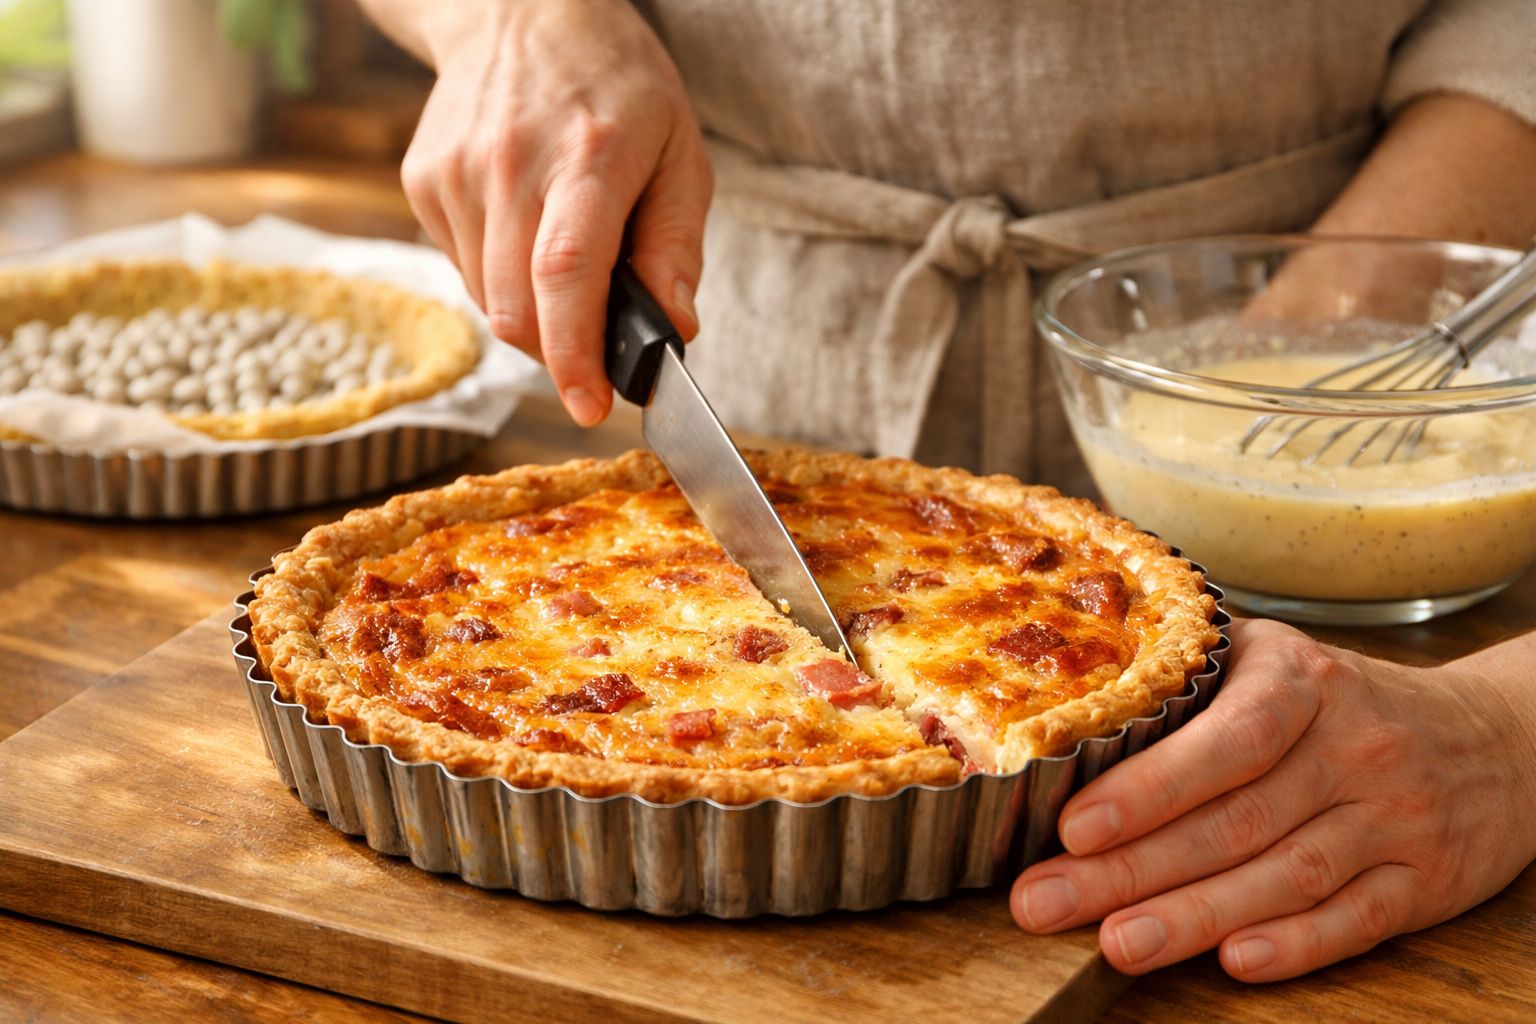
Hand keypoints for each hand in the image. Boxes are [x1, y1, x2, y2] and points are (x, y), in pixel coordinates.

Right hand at [398, 0, 712, 424]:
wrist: (520, 10)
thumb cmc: (617, 86)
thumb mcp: (681, 153)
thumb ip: (678, 246)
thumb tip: (674, 330)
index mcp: (589, 156)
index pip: (565, 275)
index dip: (575, 354)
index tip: (591, 406)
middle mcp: (511, 164)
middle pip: (517, 308)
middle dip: (559, 353)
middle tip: (594, 348)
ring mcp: (456, 174)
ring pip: (487, 302)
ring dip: (532, 316)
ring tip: (564, 266)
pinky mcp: (423, 182)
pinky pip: (463, 271)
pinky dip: (501, 281)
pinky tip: (524, 233)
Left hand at [1011, 618, 1535, 979]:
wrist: (1494, 738)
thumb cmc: (1344, 702)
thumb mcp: (1277, 663)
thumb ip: (1193, 687)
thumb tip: (1063, 723)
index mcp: (1302, 680)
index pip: (1224, 740)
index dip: (1149, 787)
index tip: (1074, 826)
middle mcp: (1352, 747)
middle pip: (1234, 819)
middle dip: (1130, 869)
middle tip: (1045, 902)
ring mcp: (1392, 817)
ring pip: (1284, 875)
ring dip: (1194, 917)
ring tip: (1117, 944)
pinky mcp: (1424, 880)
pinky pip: (1355, 920)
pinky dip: (1295, 946)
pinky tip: (1234, 963)